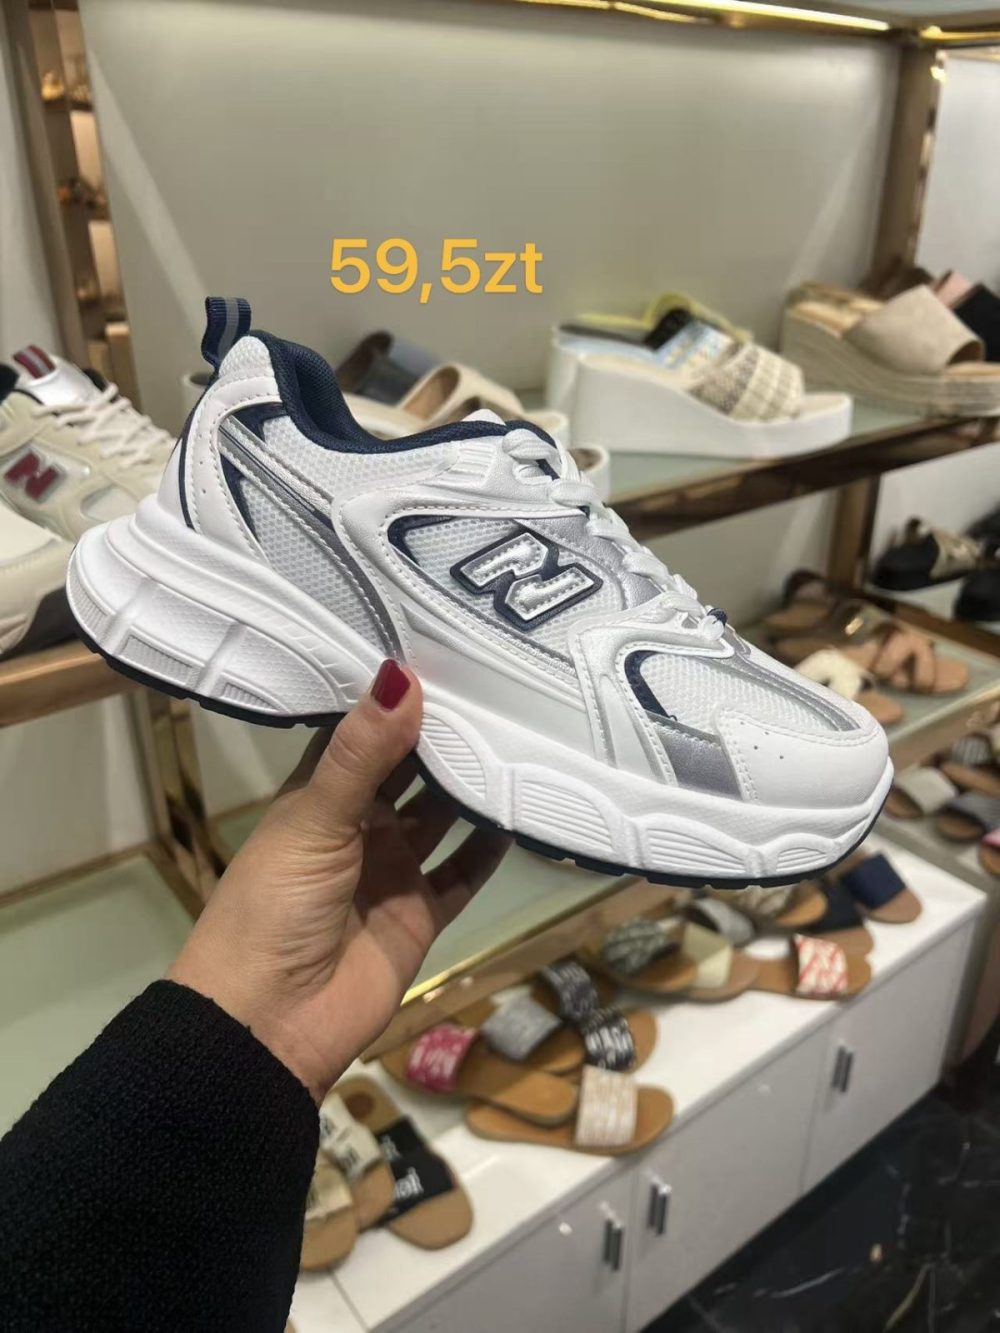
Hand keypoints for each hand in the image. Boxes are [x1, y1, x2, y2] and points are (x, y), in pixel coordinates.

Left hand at [168, 660, 510, 1101]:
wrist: (267, 1024)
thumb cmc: (273, 907)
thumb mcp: (313, 821)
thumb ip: (363, 754)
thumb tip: (403, 671)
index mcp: (315, 796)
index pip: (361, 733)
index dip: (395, 698)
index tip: (445, 647)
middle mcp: (355, 826)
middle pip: (409, 771)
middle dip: (446, 736)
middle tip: (503, 683)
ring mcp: (390, 869)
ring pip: (441, 816)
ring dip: (472, 785)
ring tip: (524, 735)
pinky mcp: (420, 913)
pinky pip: (463, 872)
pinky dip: (490, 848)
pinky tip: (524, 810)